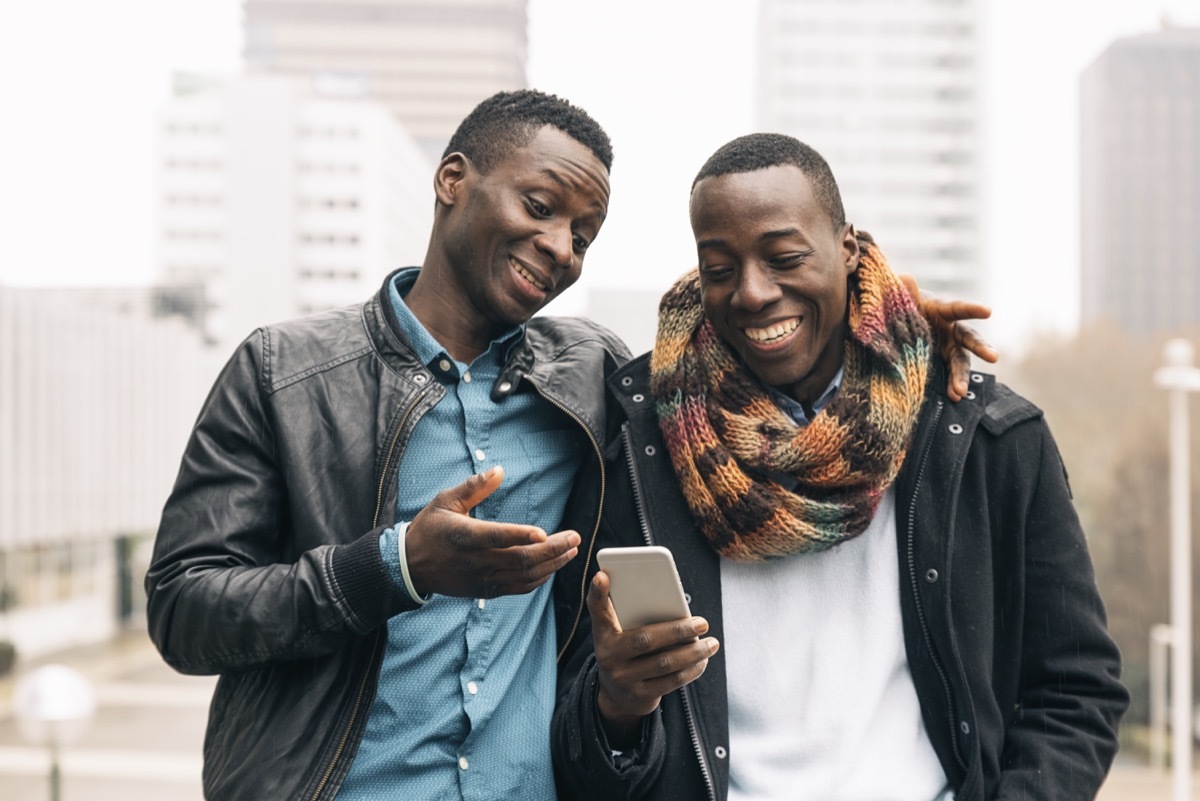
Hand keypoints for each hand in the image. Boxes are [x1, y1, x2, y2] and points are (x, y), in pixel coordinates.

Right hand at [404, 466, 580, 598]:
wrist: (411, 567)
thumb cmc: (430, 529)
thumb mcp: (445, 501)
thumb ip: (474, 486)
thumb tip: (499, 471)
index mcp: (465, 536)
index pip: (497, 537)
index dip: (520, 535)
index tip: (543, 532)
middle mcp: (476, 561)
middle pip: (520, 559)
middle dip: (552, 550)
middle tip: (575, 538)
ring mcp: (483, 579)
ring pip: (524, 576)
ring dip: (552, 564)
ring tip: (572, 550)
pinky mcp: (487, 590)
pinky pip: (519, 587)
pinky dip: (539, 578)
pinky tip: (553, 565)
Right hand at [589, 570, 718, 747]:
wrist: (617, 695)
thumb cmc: (625, 652)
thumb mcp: (618, 633)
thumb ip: (631, 612)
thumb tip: (664, 595)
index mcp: (603, 633)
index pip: (597, 609)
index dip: (598, 593)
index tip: (603, 575)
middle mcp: (608, 656)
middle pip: (645, 640)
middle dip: (678, 631)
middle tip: (702, 623)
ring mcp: (623, 678)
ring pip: (664, 663)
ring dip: (692, 652)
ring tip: (711, 643)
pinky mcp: (639, 696)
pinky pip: (670, 682)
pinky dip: (690, 670)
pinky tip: (702, 661)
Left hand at [899, 273, 999, 401]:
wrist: (896, 324)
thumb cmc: (903, 307)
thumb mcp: (901, 300)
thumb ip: (905, 292)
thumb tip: (904, 277)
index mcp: (942, 310)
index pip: (958, 308)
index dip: (972, 309)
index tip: (988, 311)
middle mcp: (951, 329)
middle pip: (969, 338)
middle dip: (981, 347)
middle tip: (993, 357)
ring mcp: (949, 347)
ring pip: (961, 362)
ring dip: (962, 377)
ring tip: (960, 392)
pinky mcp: (943, 362)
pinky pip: (951, 374)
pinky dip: (953, 385)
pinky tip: (954, 397)